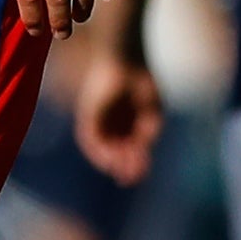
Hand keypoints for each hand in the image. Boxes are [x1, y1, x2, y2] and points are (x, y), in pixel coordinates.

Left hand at [75, 54, 162, 184]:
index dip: (134, 165)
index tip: (140, 176)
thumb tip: (142, 152)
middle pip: (116, 152)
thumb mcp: (152, 113)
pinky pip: (87, 139)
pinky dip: (97, 152)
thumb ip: (147, 133)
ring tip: (121, 171)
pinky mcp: (88, 114)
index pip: (129, 150)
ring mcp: (99, 119)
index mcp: (128, 123)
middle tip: (130, 179)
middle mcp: (112, 124)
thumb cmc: (143, 83)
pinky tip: (109, 160)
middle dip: (123, 166)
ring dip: (111, 162)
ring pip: (102, 148)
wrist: (126, 60)